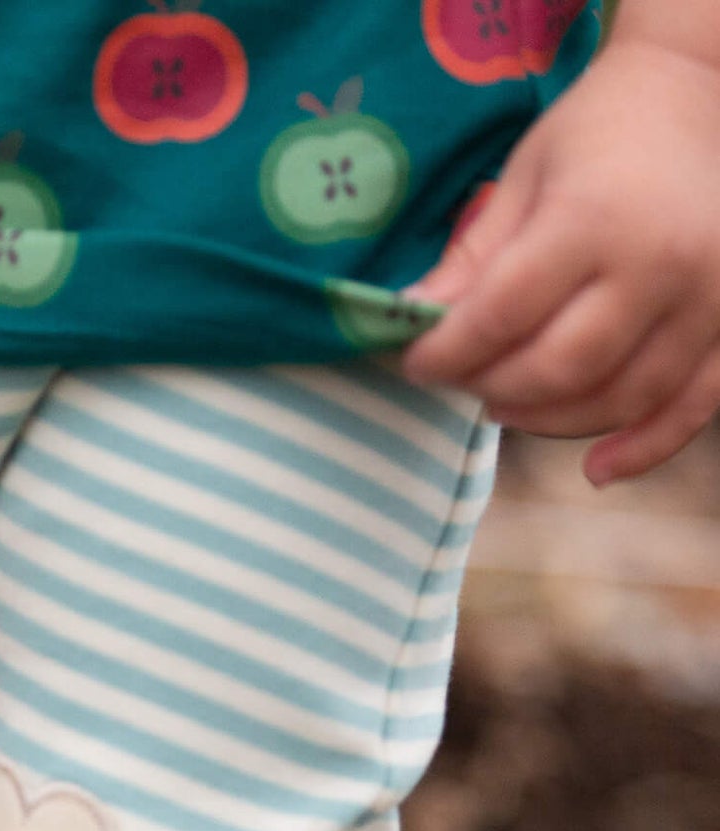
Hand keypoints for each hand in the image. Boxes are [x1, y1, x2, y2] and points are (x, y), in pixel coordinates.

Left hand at [403, 31, 719, 484]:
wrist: (699, 93)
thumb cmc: (597, 134)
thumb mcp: (520, 180)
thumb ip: (471, 261)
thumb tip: (408, 324)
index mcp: (593, 220)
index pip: (497, 319)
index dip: (444, 355)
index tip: (415, 363)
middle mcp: (657, 264)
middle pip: (555, 371)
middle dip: (492, 387)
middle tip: (465, 379)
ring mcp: (707, 297)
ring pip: (616, 399)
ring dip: (550, 419)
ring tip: (508, 402)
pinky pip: (692, 407)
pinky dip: (643, 448)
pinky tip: (598, 471)